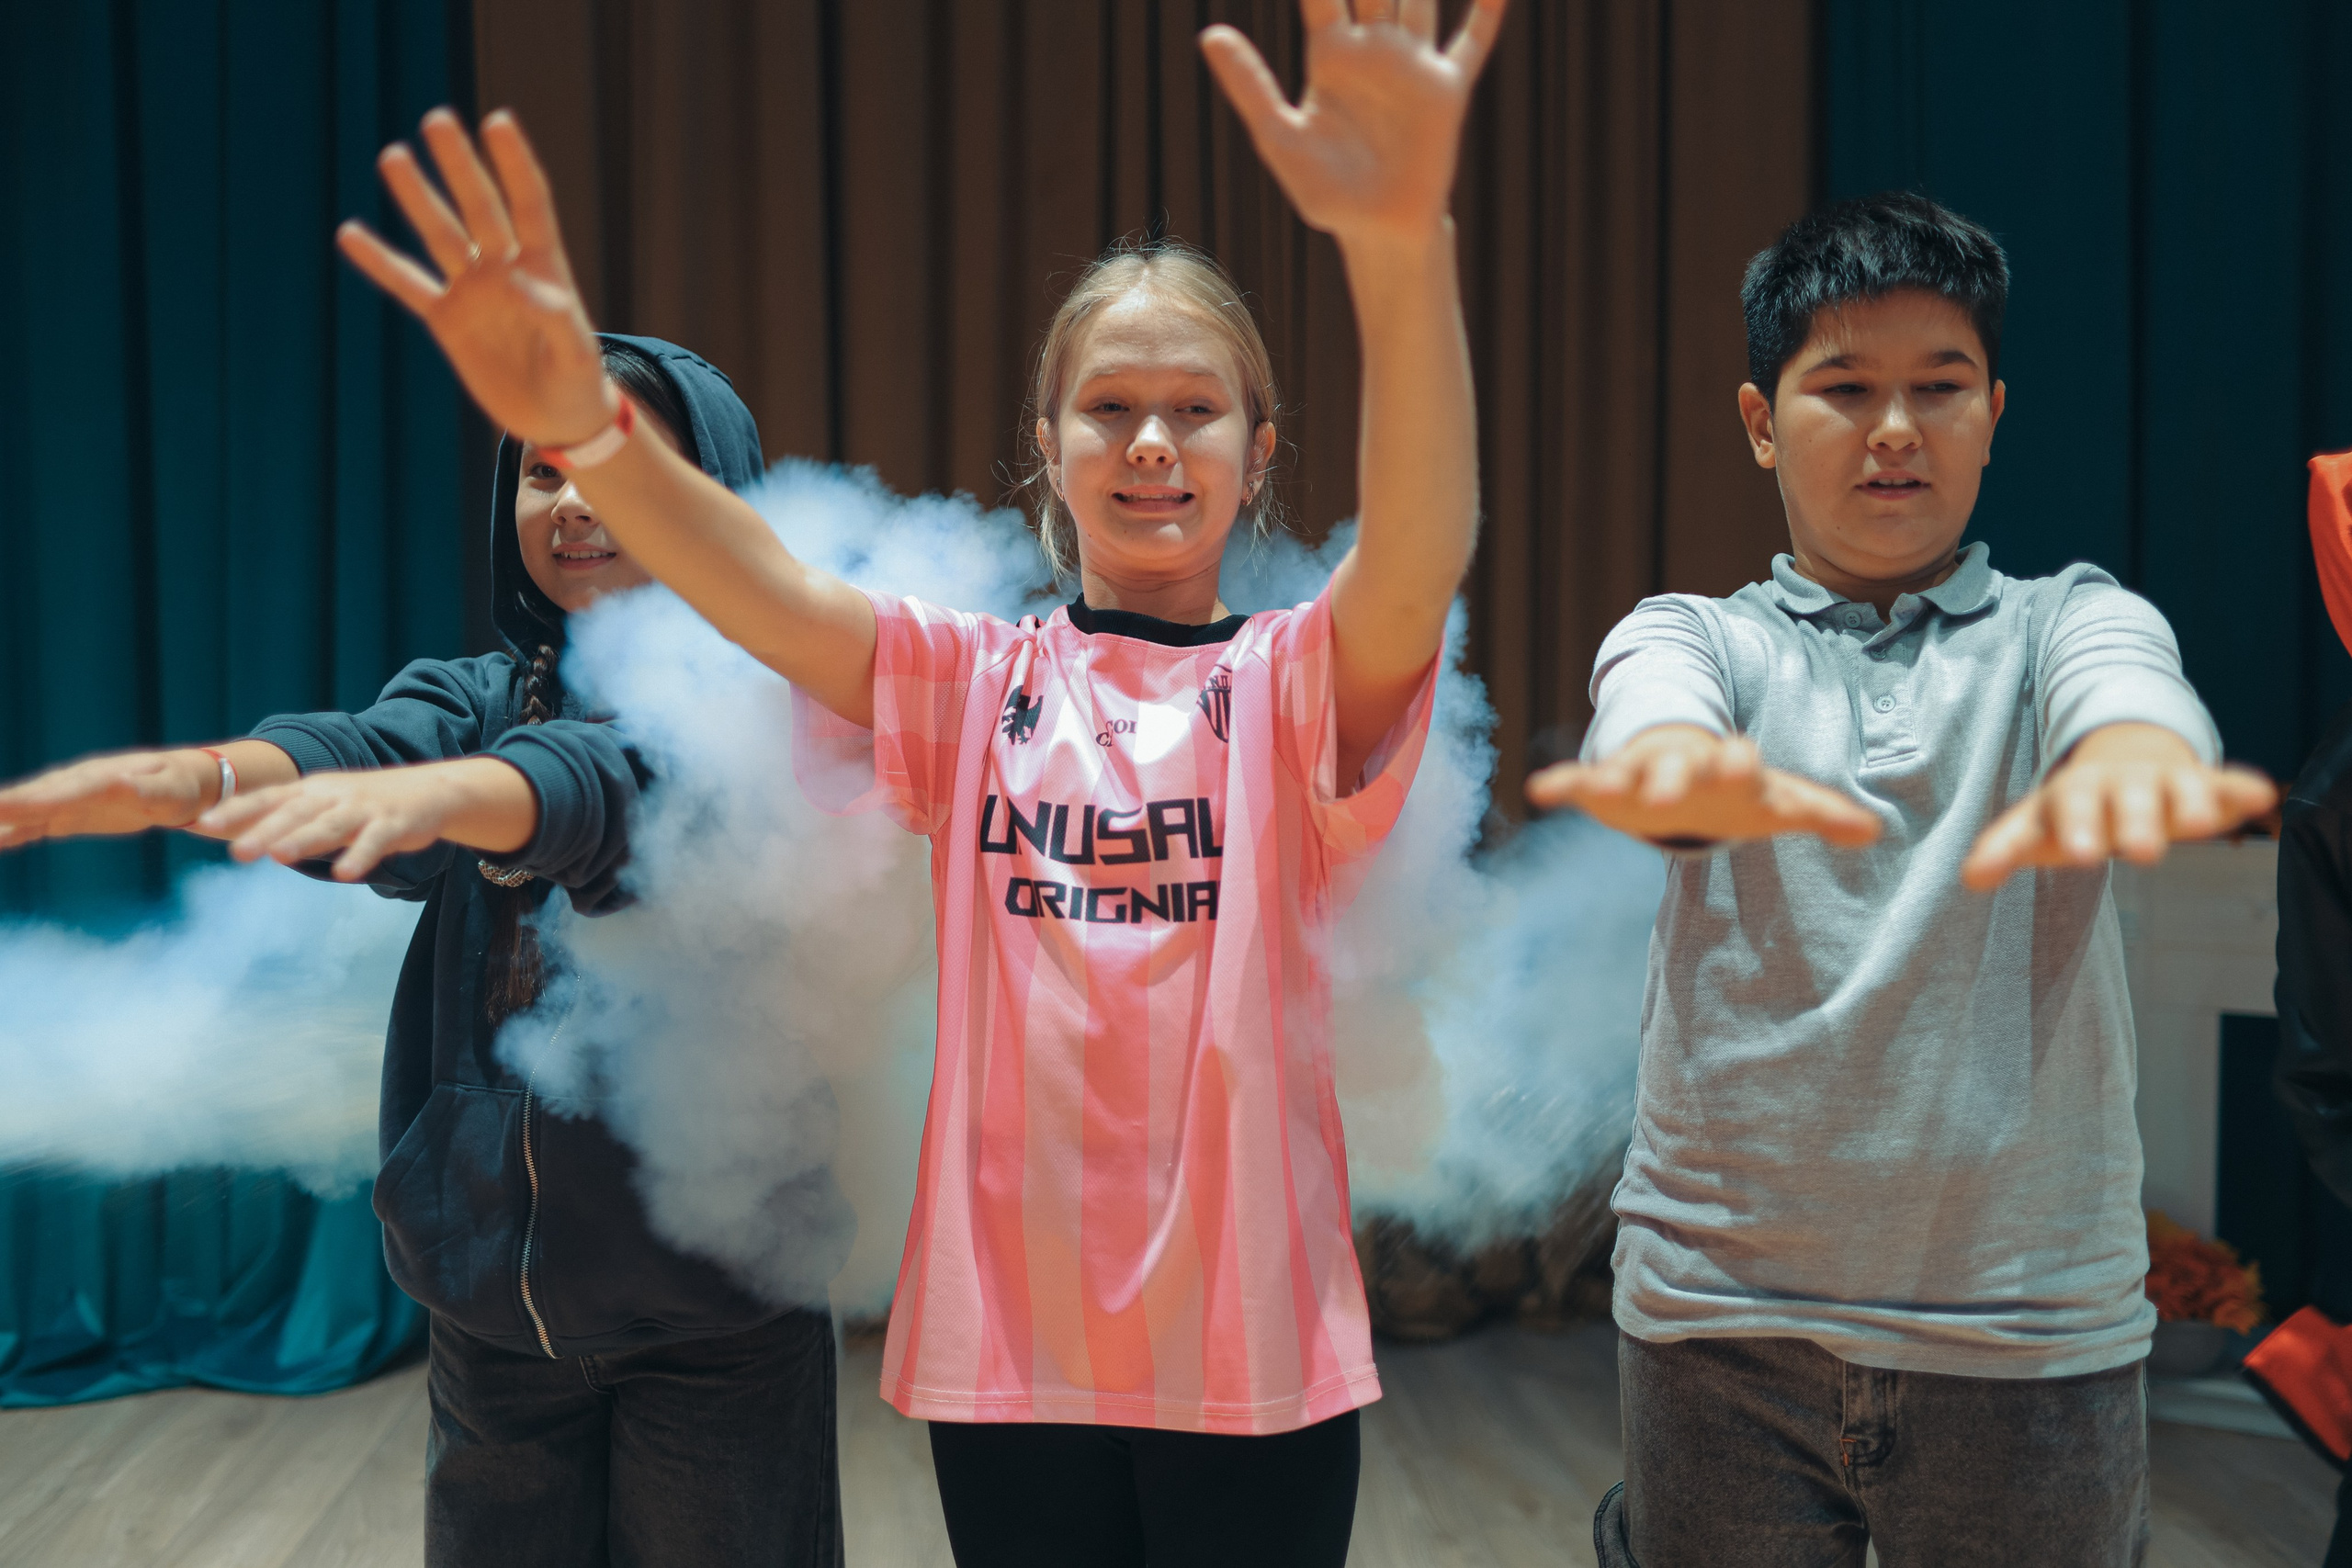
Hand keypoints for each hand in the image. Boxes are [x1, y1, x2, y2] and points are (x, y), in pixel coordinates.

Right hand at [0, 750, 217, 849]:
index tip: (0, 807)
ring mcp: (69, 798)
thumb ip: (146, 790)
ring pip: (27, 810)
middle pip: (34, 797)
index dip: (33, 801)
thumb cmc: (180, 787)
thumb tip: (120, 784)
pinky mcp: (67, 815)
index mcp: (103, 778)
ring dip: (2, 818)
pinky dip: (10, 833)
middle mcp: (78, 783)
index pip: (64, 791)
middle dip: (4, 806)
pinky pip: (33, 825)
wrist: (181, 781)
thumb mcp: (172, 790)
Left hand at [201, 758, 538, 882]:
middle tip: (236, 851)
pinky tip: (344, 874)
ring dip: (304, 840)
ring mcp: (363, 809)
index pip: (267, 799)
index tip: (202, 823)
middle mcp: (332, 796)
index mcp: (311, 791)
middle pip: (294, 814)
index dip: (236, 810)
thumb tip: (235, 837)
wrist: (431, 788)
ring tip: (279, 856)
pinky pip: (373, 843)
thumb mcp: (324, 802)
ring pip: (329, 826)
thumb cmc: (365, 802)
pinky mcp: (393, 824)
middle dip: (264, 830)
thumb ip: (287, 818)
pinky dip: (358, 856)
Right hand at [337, 109, 612, 448]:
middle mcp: (504, 270)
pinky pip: (408, 285)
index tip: (498, 121)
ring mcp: (473, 292)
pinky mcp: (447, 321)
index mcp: (544, 267)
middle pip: (479, 207)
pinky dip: (381, 263)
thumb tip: (521, 286)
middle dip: (459, 166)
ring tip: (394, 155)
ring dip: (418, 198)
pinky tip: (351, 233)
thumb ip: (555, 320)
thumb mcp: (575, 356)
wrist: (557, 419)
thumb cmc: (577, 382)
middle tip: (437, 120)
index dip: (515, 164)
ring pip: (441, 235)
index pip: (530, 204)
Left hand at [1201, 0, 1507, 246]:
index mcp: (1330, 55)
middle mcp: (1373, 49)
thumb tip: (1208, 33)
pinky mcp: (1445, 90)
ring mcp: (1412, 66)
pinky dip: (1485, 10)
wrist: (1377, 231)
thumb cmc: (1325, 191)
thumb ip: (1250, 85)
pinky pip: (1470, 41)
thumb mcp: (1279, 137)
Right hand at [1527, 725, 1883, 849]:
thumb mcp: (1777, 799)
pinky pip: (1582, 780)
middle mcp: (1685, 763)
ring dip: (1615, 777)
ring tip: (1601, 786)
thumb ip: (1819, 812)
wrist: (1682, 759)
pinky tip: (1541, 790)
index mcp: (1729, 765)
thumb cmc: (1736, 786)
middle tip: (1667, 798)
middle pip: (1680, 768)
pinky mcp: (1608, 782)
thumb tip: (1875, 832)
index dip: (1739, 762)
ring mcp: (1643, 770)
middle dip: (1673, 779)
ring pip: (1628, 771)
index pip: (1738, 760)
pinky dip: (1563, 783)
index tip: (1740, 761)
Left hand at [1960, 723, 2278, 890]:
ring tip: (2201, 823)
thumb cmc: (2073, 806)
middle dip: (2134, 822)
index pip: (2072, 808)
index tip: (2078, 855)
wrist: (2121, 753)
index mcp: (2077, 792)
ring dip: (2189, 803)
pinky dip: (2242, 788)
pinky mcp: (2205, 784)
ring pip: (2179, 789)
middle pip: (2128, 800)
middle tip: (2139, 852)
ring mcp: (2165, 780)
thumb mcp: (2036, 823)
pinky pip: (2226, 783)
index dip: (2076, 829)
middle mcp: (2122, 783)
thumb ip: (2003, 849)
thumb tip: (1969, 878)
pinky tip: (2260, 797)